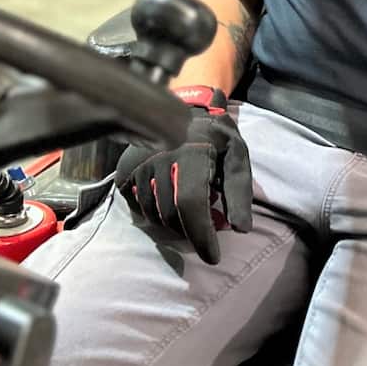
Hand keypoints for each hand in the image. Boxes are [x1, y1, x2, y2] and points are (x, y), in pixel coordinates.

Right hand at [114, 86, 252, 263]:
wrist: (180, 109)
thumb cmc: (214, 137)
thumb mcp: (236, 155)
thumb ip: (239, 192)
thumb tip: (241, 228)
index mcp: (190, 152)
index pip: (190, 203)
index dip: (201, 235)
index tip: (213, 256)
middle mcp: (159, 157)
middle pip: (172, 215)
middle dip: (191, 231)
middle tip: (205, 230)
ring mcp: (138, 164)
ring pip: (154, 215)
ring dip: (174, 223)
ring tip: (189, 212)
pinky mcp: (125, 171)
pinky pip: (139, 207)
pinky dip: (156, 213)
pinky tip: (169, 200)